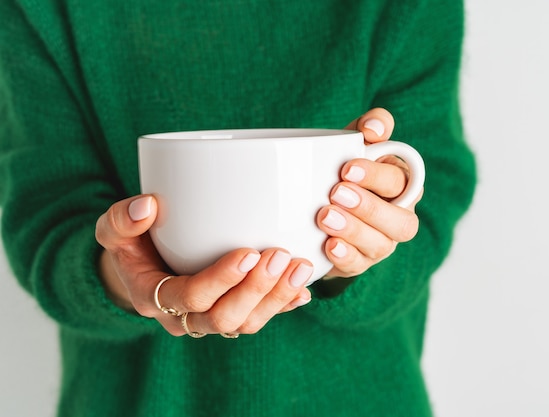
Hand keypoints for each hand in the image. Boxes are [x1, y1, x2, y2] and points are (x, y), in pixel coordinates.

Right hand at [95, 196, 311, 335]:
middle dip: (255, 290)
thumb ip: (122, 219)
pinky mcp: (231, 314)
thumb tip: (147, 206)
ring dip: (276, 299)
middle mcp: (184, 318)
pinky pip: (259, 319)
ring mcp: (210, 320)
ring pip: (246, 324)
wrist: (141, 269)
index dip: (220, 280)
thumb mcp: (113, 230)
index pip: (189, 298)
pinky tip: (304, 291)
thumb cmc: (131, 245)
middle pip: (224, 319)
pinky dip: (283, 306)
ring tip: (301, 267)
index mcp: (155, 297)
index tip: (248, 253)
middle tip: (279, 256)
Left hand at [317, 108, 421, 277]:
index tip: (347, 168)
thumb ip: (371, 126)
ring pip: (381, 245)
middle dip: (369, 208)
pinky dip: (345, 257)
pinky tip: (328, 245)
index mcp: (402, 184)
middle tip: (336, 193)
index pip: (401, 181)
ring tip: (325, 216)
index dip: (377, 176)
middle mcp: (399, 217)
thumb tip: (375, 127)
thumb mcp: (354, 141)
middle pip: (401, 221)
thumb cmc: (343, 166)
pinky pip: (358, 265)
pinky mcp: (359, 262)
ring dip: (354, 231)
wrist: (318, 201)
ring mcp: (381, 243)